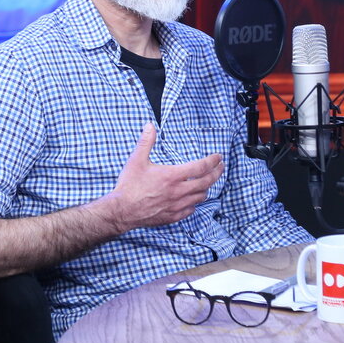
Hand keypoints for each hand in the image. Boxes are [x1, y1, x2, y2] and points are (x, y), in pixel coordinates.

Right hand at [99, 122, 223, 233]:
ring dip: (206, 188)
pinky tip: (192, 199)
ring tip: (207, 182)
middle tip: (221, 167)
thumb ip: (146, 141)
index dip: (212, 161)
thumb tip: (150, 125)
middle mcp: (178, 191)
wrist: (122, 211)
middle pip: (206, 182)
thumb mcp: (136, 160)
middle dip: (217, 173)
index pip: (200, 167)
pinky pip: (191, 210)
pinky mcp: (173, 217)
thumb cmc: (129, 185)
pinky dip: (194, 203)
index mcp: (172, 176)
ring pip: (200, 197)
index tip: (218, 157)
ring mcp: (177, 205)